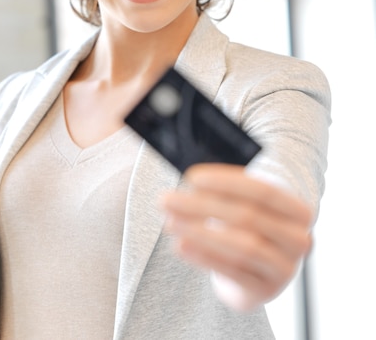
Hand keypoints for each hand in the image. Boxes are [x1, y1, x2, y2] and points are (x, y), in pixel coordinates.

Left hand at [160, 163, 312, 310]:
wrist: (260, 272)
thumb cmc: (249, 227)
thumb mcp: (246, 205)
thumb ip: (226, 192)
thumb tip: (192, 180)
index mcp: (298, 210)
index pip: (264, 191)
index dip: (226, 183)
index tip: (191, 177)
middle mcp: (299, 239)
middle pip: (247, 217)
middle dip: (202, 206)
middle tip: (167, 200)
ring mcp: (284, 268)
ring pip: (240, 246)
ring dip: (199, 231)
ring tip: (170, 222)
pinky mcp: (264, 289)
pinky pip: (232, 271)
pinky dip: (203, 256)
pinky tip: (181, 245)